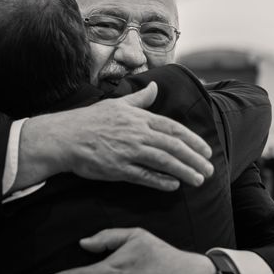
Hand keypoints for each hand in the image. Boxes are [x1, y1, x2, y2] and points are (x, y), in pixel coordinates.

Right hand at [20, 82, 213, 191]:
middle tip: (209, 170)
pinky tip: (173, 186)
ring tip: (198, 180)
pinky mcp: (117, 168)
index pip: (173, 129)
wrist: (64, 137)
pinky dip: (160, 181)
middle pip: (173, 146)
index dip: (192, 140)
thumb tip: (155, 88)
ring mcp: (127, 151)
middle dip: (194, 159)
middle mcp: (136, 134)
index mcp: (138, 118)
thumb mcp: (116, 104)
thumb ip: (139, 99)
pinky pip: (144, 176)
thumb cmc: (89, 120)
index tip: (206, 150)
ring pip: (163, 161)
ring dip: (184, 171)